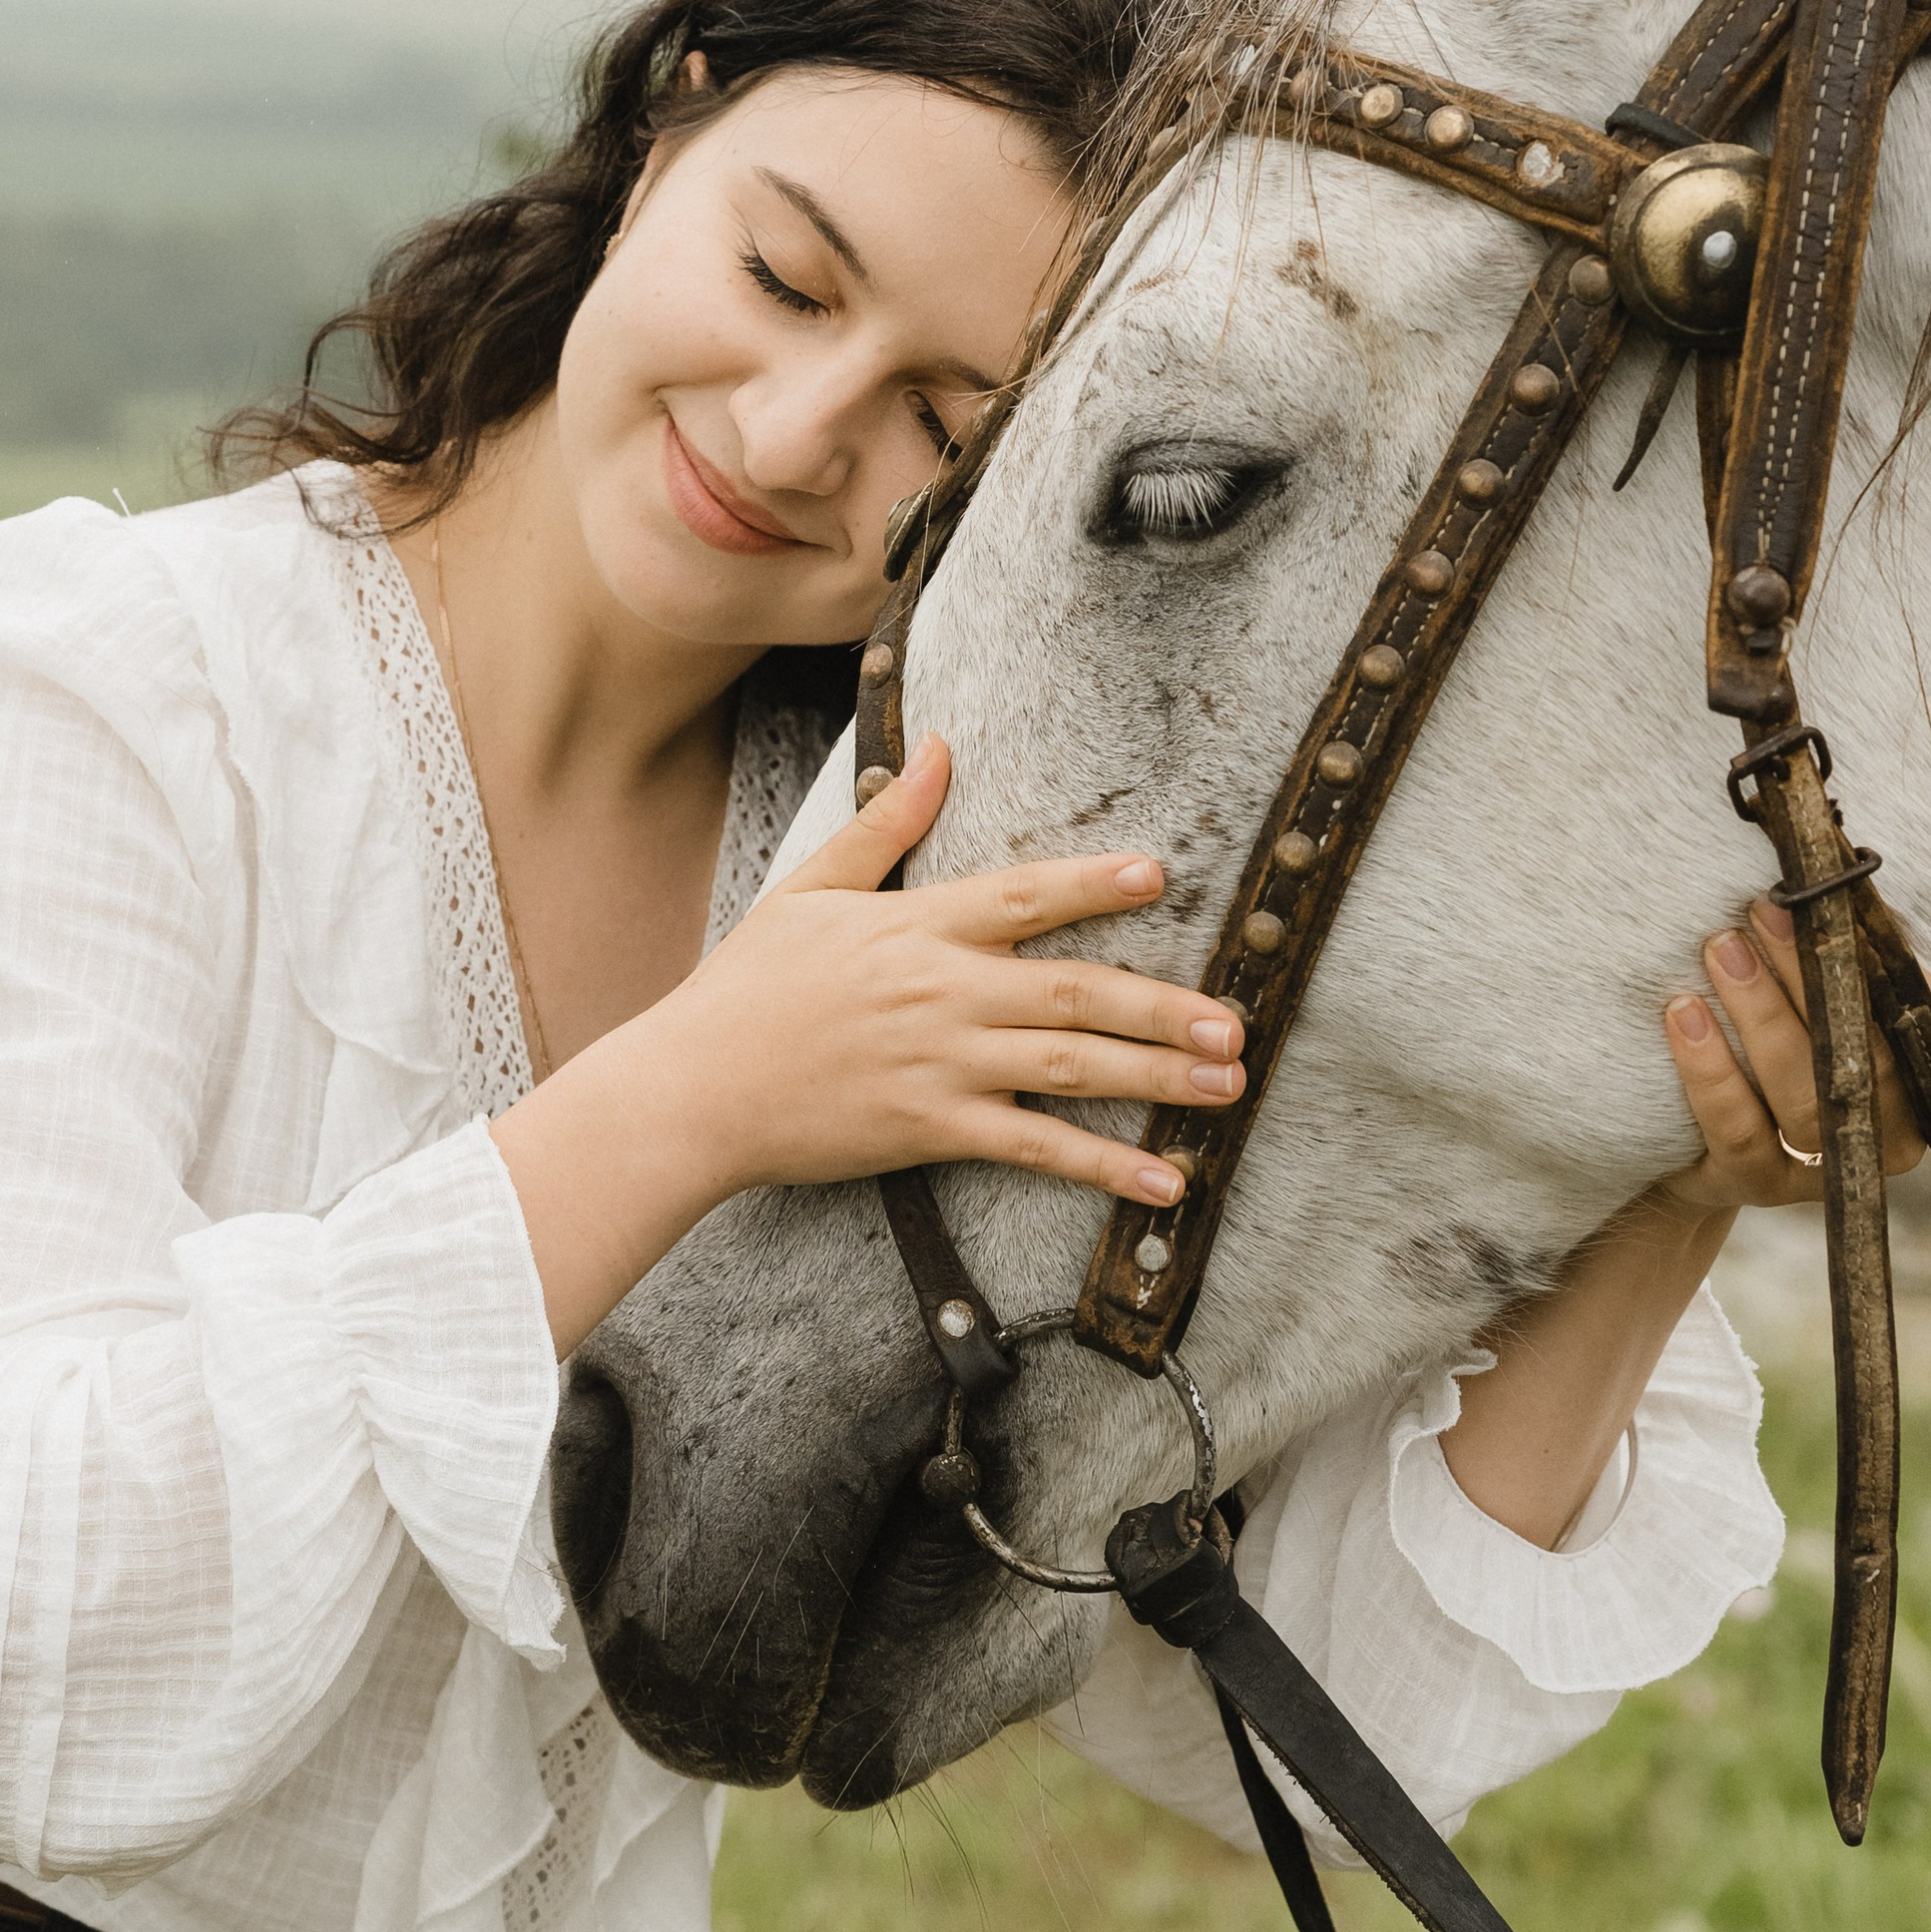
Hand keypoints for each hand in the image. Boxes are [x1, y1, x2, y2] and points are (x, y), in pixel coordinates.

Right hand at [617, 738, 1236, 1211]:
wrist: (694, 1088)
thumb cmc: (748, 988)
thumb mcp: (811, 889)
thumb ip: (887, 824)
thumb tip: (941, 749)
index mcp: (917, 925)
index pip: (1023, 894)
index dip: (1094, 883)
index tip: (1161, 876)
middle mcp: (942, 991)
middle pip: (1073, 990)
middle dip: (1164, 1006)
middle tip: (1236, 1021)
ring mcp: (942, 1063)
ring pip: (1069, 1066)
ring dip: (1156, 1077)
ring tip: (1225, 1085)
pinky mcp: (932, 1128)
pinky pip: (1034, 1147)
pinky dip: (1103, 1166)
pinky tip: (1162, 1182)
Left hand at [1659, 902, 1930, 1210]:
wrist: (1704, 1145)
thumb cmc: (1800, 1056)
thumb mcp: (1861, 1022)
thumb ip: (1921, 994)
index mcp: (1920, 1097)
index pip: (1920, 1036)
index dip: (1896, 980)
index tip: (1855, 917)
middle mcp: (1880, 1143)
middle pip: (1856, 1060)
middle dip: (1809, 978)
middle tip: (1760, 910)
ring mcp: (1816, 1170)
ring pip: (1798, 1091)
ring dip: (1757, 1012)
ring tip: (1719, 948)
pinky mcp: (1752, 1182)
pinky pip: (1735, 1128)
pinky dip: (1708, 1068)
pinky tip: (1682, 1012)